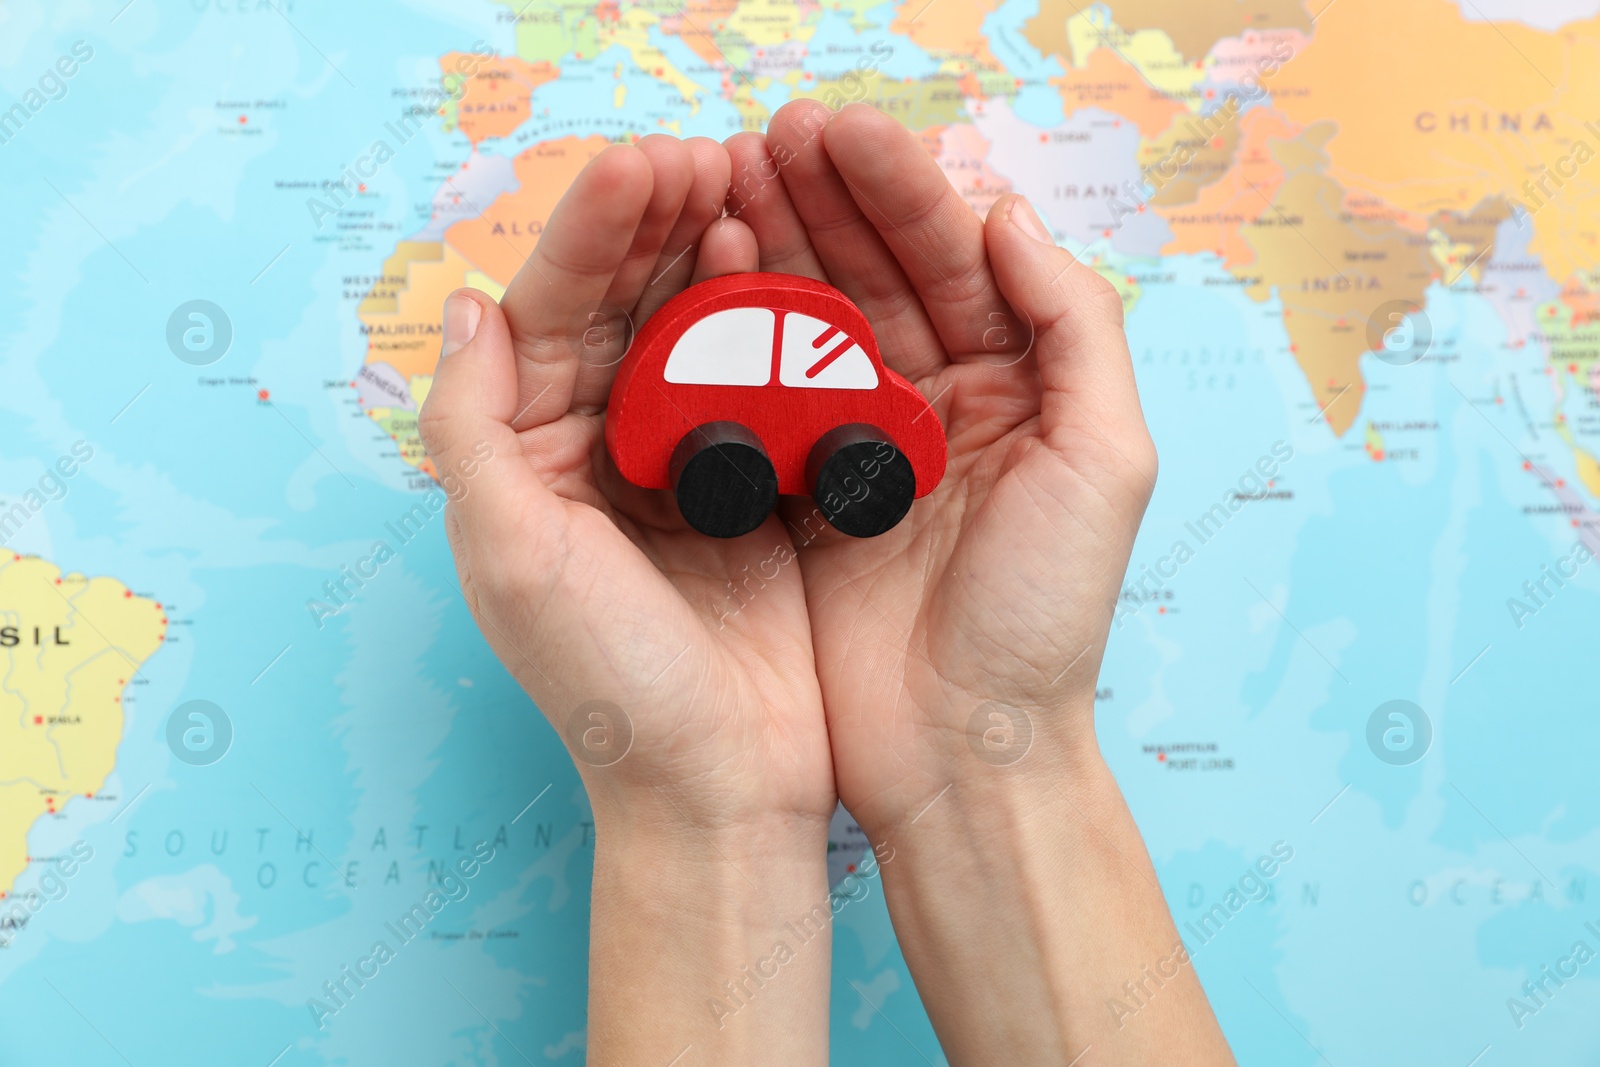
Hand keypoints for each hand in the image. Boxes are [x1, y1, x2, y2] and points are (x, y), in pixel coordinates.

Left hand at [418, 134, 833, 832]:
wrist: (722, 784)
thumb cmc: (609, 687)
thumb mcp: (513, 557)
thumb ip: (472, 430)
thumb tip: (467, 307)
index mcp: (530, 460)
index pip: (547, 317)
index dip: (592, 236)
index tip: (643, 166)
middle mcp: (600, 452)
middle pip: (622, 308)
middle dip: (658, 226)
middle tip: (708, 159)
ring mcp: (684, 467)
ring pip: (691, 332)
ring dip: (716, 256)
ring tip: (748, 189)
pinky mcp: (756, 487)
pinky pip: (760, 383)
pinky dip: (773, 324)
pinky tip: (790, 274)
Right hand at [727, 101, 1156, 834]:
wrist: (960, 753)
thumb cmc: (1043, 620)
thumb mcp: (1103, 465)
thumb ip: (1075, 327)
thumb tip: (1009, 216)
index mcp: (1020, 386)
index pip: (957, 258)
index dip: (899, 188)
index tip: (836, 131)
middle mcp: (941, 401)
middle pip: (880, 272)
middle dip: (827, 198)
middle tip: (764, 136)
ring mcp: (864, 444)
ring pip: (817, 319)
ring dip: (777, 244)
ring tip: (727, 180)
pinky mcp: (802, 490)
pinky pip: (768, 393)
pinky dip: (737, 334)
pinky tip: (706, 277)